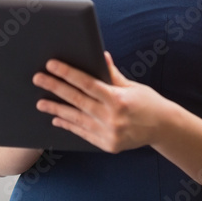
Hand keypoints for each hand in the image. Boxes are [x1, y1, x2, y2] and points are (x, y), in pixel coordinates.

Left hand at [32, 51, 171, 153]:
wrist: (164, 129)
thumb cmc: (148, 102)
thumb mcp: (132, 86)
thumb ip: (112, 74)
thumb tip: (100, 55)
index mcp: (118, 99)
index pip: (87, 83)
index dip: (68, 73)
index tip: (52, 65)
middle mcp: (112, 118)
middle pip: (77, 100)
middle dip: (55, 88)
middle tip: (38, 79)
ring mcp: (109, 134)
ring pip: (76, 119)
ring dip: (56, 109)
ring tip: (40, 102)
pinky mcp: (108, 145)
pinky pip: (83, 133)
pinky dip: (69, 125)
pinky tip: (57, 118)